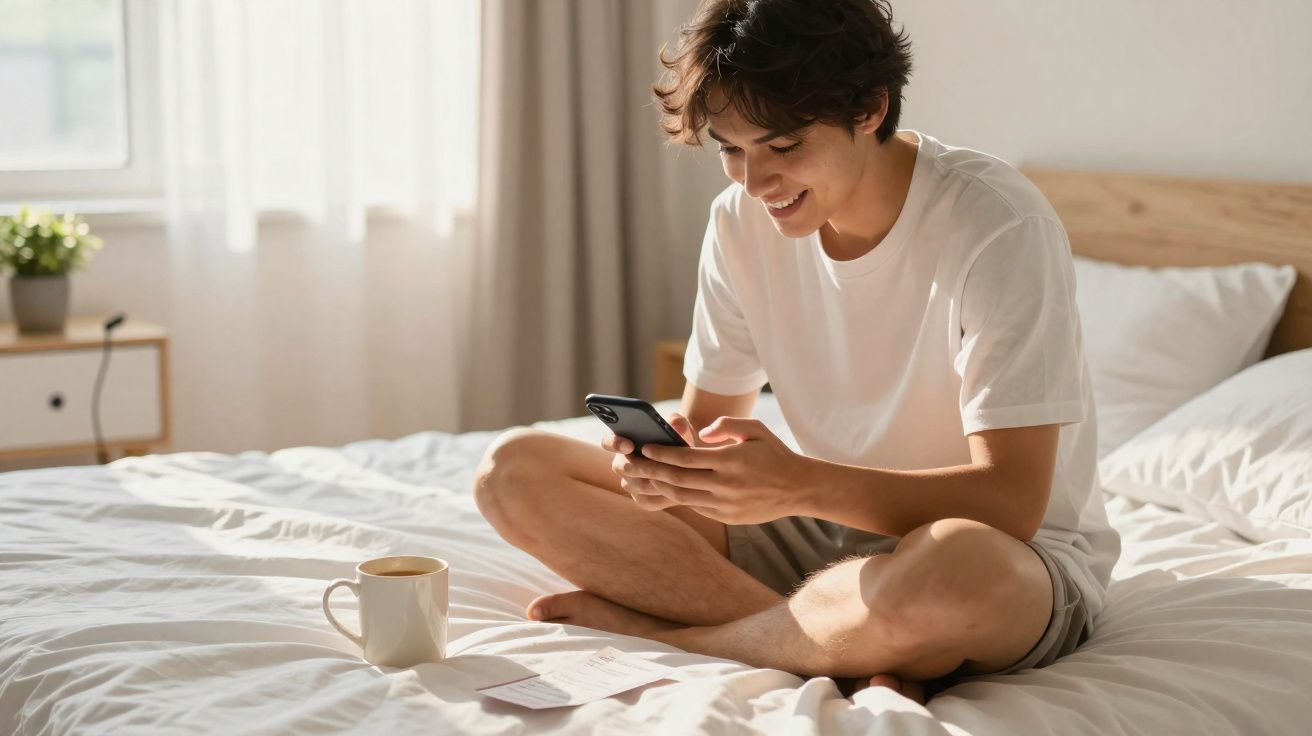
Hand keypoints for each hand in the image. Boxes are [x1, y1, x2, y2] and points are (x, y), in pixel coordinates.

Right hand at [601, 412, 699, 511]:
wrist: (690, 464)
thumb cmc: (678, 439)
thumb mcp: (680, 428)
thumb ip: (677, 422)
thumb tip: (676, 424)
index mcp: (623, 441)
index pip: (608, 441)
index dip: (615, 443)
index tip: (629, 445)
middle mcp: (622, 464)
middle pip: (622, 468)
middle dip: (641, 466)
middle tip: (659, 464)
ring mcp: (631, 484)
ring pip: (637, 486)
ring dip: (655, 480)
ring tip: (675, 474)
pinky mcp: (643, 500)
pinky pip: (648, 500)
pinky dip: (663, 495)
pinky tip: (680, 488)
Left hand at [619, 416, 813, 524]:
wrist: (799, 488)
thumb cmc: (774, 454)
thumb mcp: (755, 430)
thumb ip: (726, 425)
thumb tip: (701, 433)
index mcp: (731, 460)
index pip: (686, 458)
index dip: (661, 454)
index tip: (644, 448)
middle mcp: (726, 484)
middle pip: (677, 480)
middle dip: (650, 472)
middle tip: (630, 465)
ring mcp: (725, 504)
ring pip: (682, 497)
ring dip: (659, 488)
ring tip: (641, 479)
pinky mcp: (727, 517)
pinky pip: (695, 507)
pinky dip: (677, 498)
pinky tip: (665, 490)